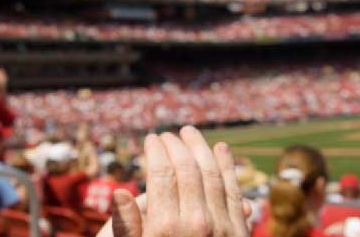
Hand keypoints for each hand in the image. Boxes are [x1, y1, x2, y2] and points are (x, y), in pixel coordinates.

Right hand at [97, 126, 249, 236]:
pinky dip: (229, 167)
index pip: (162, 173)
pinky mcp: (238, 231)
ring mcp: (221, 226)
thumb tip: (121, 193)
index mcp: (166, 226)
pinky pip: (234, 190)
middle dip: (176, 145)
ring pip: (213, 173)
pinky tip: (222, 149)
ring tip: (189, 133)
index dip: (156, 151)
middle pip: (187, 168)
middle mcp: (196, 223)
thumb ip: (127, 225)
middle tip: (168, 134)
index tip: (151, 139)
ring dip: (201, 148)